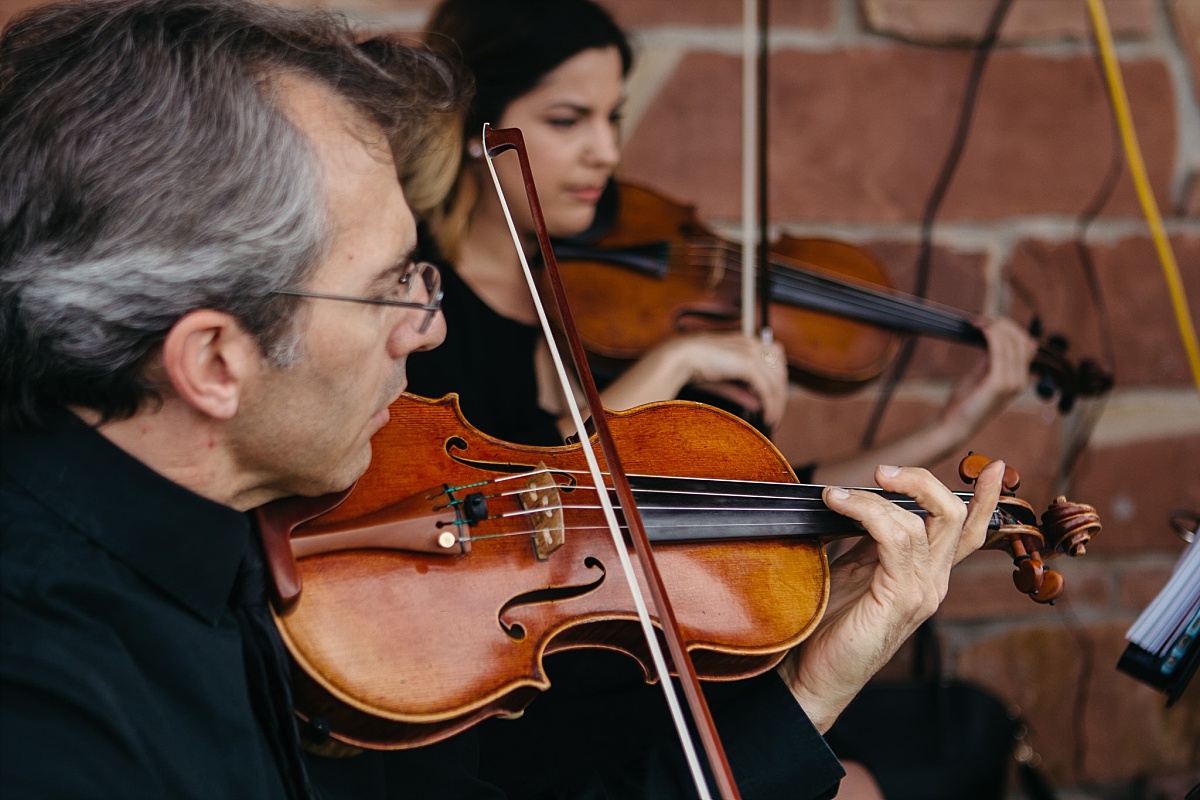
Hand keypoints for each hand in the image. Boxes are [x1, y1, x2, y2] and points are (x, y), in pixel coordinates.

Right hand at [657, 332, 788, 425]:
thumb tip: (758, 406)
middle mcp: (752, 344)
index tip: (774, 397)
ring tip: (772, 420)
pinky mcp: (749, 364)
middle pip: (780, 370)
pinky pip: (767, 389)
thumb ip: (741, 390)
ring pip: (776, 382)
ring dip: (778, 403)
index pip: (775, 356)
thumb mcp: (722, 380)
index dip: (777, 378)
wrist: (678, 357)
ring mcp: (752, 353)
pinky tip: (767, 417)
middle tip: (775, 413)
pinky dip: (771, 406)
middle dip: (780, 393)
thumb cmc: (692, 367)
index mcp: (745, 341)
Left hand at [775, 460, 1004, 731]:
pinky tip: (838, 505)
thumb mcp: (855, 569)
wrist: (810, 675)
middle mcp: (933, 582)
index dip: (982, 498)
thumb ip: (871, 539)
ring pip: (927, 522)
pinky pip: (896, 538)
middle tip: (882, 471)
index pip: (967, 531)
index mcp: (926, 574)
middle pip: (955, 517)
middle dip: (923, 481)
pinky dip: (866, 511)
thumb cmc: (827, 625)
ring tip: (838, 494)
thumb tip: (864, 499)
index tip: (993, 465)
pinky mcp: (901, 599)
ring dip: (877, 496)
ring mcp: (921, 592)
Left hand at [940, 318, 1036, 436]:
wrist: (954, 425)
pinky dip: (992, 336)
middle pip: (1023, 340)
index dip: (1010, 328)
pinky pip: (1000, 352)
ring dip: (996, 327)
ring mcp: (1013, 383)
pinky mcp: (999, 385)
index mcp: (1018, 377)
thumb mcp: (982, 374)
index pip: (1026, 344)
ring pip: (1013, 343)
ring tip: (978, 321)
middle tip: (982, 318)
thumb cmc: (966, 402)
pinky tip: (981, 329)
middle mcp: (1020, 380)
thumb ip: (991, 358)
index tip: (988, 320)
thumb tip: (993, 336)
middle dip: (1004, 324)